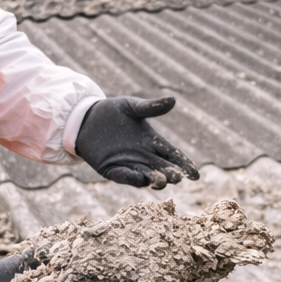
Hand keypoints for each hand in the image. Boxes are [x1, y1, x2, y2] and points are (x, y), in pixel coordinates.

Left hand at [75, 96, 198, 188]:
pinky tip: (139, 179)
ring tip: (161, 181)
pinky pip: (123, 176)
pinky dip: (131, 178)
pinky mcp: (111, 169)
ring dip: (153, 179)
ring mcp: (128, 164)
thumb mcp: (132, 106)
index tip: (195, 174)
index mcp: (152, 141)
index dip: (184, 164)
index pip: (172, 155)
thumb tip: (173, 100)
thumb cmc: (112, 112)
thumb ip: (151, 107)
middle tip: (178, 177)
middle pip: (161, 168)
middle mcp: (143, 156)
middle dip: (170, 174)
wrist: (85, 119)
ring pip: (145, 176)